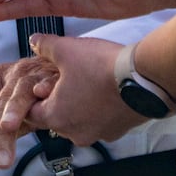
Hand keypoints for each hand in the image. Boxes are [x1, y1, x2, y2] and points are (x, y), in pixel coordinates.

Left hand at [0, 35, 147, 175]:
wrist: (144, 80)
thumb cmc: (102, 68)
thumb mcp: (66, 49)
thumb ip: (45, 46)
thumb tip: (34, 41)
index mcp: (56, 117)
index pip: (31, 113)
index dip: (33, 95)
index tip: (40, 82)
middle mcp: (74, 133)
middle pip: (55, 117)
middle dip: (56, 98)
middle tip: (64, 77)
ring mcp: (98, 134)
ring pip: (78, 120)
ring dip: (77, 104)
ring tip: (86, 80)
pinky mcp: (117, 131)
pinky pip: (99, 121)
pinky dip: (97, 108)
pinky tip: (104, 89)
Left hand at [0, 54, 55, 175]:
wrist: (64, 79)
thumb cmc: (35, 101)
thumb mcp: (15, 122)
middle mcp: (12, 73)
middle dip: (0, 135)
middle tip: (1, 161)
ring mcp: (34, 71)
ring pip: (20, 91)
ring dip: (14, 109)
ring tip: (8, 128)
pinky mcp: (56, 73)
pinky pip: (49, 80)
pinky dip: (45, 88)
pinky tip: (43, 96)